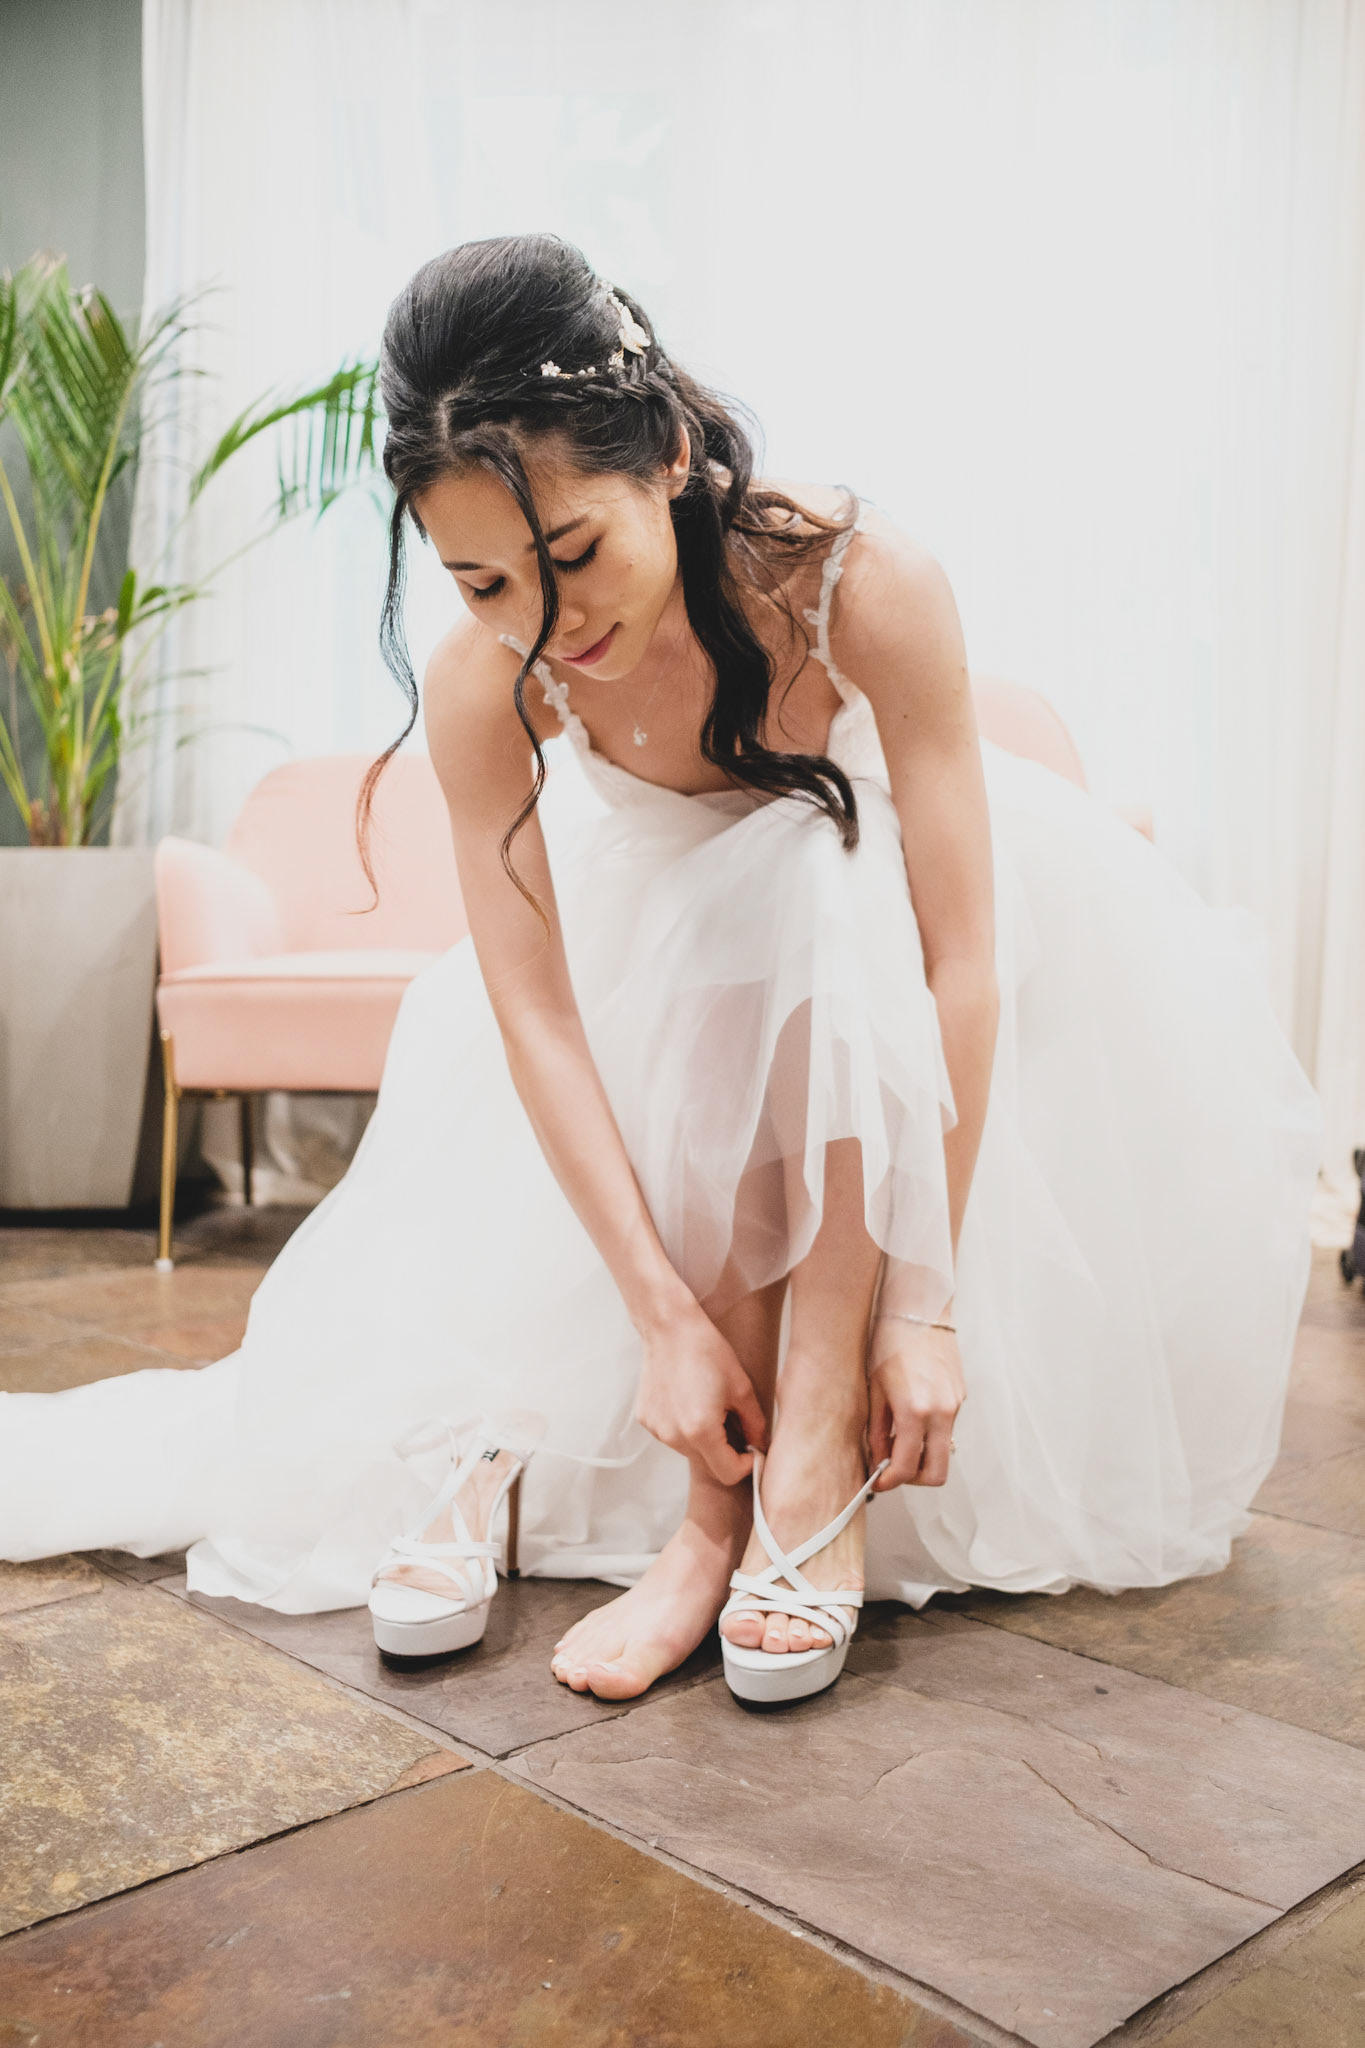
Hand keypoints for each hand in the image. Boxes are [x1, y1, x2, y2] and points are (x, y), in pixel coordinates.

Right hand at [634, 1299, 769, 1485]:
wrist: (670, 1326)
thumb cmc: (707, 1351)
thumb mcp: (742, 1388)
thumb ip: (755, 1424)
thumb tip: (760, 1445)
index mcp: (700, 1431)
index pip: (727, 1473)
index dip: (745, 1465)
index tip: (751, 1448)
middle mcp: (673, 1437)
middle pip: (707, 1462)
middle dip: (725, 1449)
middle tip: (732, 1420)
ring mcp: (656, 1429)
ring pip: (689, 1450)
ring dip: (703, 1438)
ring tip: (708, 1405)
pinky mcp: (646, 1419)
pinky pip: (671, 1434)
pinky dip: (683, 1426)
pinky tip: (688, 1399)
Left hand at [866, 1319, 965, 1489]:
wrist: (918, 1309)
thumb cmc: (890, 1340)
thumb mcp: (874, 1388)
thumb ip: (877, 1430)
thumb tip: (878, 1459)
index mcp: (915, 1410)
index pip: (907, 1468)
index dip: (890, 1481)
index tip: (880, 1481)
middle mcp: (941, 1411)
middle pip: (937, 1473)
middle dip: (914, 1478)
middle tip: (894, 1468)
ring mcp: (955, 1404)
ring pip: (944, 1451)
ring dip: (923, 1454)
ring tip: (899, 1438)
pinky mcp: (960, 1396)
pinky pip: (947, 1427)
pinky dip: (930, 1432)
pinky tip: (912, 1415)